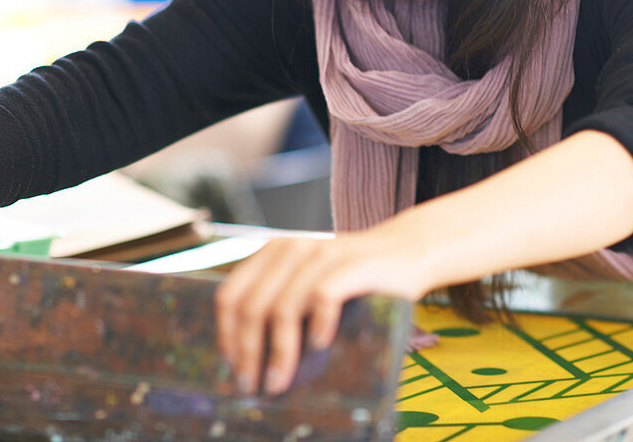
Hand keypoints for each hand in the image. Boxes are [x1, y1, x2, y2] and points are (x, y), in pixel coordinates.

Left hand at [213, 230, 426, 396]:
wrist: (405, 250)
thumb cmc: (353, 276)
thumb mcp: (308, 281)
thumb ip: (280, 302)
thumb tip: (250, 359)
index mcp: (273, 252)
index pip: (230, 296)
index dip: (227, 335)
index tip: (235, 367)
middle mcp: (292, 248)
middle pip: (252, 308)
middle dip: (249, 353)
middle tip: (253, 385)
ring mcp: (321, 254)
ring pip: (284, 309)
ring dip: (279, 352)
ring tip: (281, 380)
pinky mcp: (351, 264)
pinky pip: (323, 297)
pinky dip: (317, 326)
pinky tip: (319, 345)